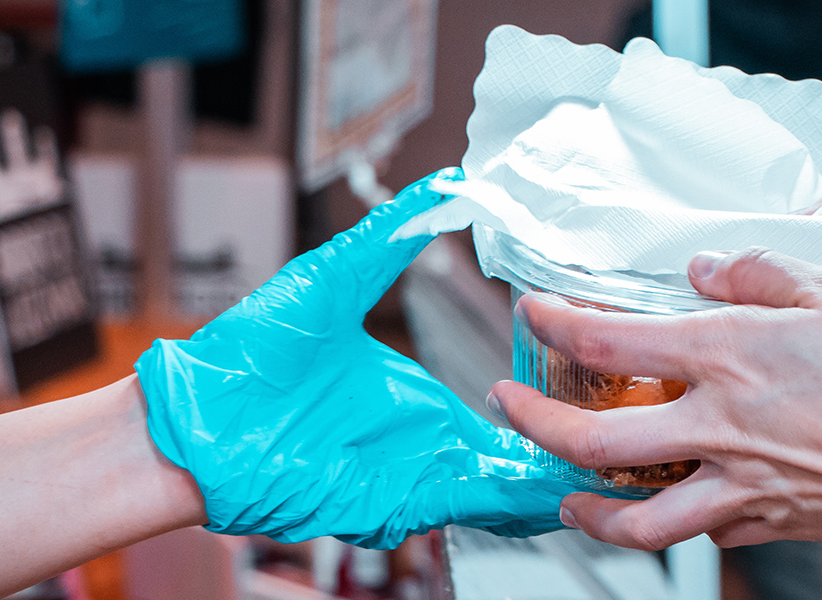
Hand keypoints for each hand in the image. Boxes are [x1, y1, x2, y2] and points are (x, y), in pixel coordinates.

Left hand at [134, 168, 582, 548]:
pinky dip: (516, 499)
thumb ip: (389, 236)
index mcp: (413, 403)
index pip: (502, 415)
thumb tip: (439, 184)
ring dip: (555, 479)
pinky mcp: (396, 502)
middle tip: (627, 441)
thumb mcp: (331, 281)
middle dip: (571, 455)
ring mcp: (412, 478)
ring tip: (613, 467)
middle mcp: (421, 446)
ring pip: (505, 490)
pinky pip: (468, 505)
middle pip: (516, 461)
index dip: (548, 408)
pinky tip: (557, 485)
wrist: (194, 418)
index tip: (596, 382)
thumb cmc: (249, 357)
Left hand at [494, 249, 821, 596]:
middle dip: (536, 422)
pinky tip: (678, 514)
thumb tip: (712, 266)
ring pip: (637, 518)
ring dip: (589, 510)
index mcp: (723, 357)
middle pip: (592, 438)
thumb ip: (763, 272)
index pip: (608, 339)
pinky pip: (707, 533)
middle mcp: (715, 426)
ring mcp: (738, 483)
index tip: (531, 313)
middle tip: (509, 405)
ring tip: (567, 498)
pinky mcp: (770, 521)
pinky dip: (679, 528)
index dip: (555, 324)